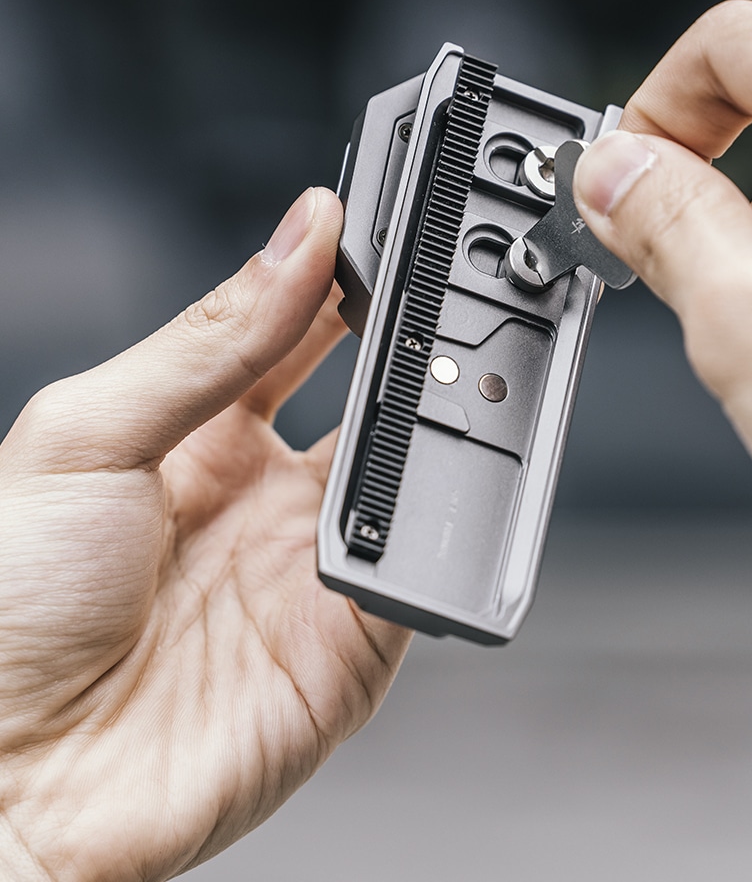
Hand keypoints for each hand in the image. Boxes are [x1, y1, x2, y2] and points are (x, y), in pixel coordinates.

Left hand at [0, 188, 410, 880]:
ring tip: (438, 383)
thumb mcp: (91, 433)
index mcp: (201, 439)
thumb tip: (297, 237)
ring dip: (432, 434)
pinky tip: (419, 496)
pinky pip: (418, 573)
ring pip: (409, 480)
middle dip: (409, 354)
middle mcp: (266, 499)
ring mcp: (314, 567)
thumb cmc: (8, 609)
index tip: (379, 237)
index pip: (297, 339)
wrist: (13, 786)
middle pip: (368, 404)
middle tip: (432, 305)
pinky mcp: (356, 641)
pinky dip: (432, 534)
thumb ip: (212, 337)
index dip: (340, 286)